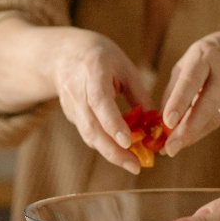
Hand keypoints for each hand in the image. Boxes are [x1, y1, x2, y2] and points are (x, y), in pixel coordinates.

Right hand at [48, 28, 153, 172]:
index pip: (100, 101)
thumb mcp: (125, 67)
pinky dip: (104, 145)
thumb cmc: (102, 57)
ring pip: (88, 135)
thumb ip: (139, 94)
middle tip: (136, 166)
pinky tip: (121, 152)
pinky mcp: (70, 116)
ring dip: (110, 153)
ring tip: (133, 164)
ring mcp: (70, 105)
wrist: (64, 54)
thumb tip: (155, 121)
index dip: (113, 123)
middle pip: (92, 126)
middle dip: (113, 150)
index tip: (129, 142)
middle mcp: (77, 91)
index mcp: (93, 71)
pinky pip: (88, 133)